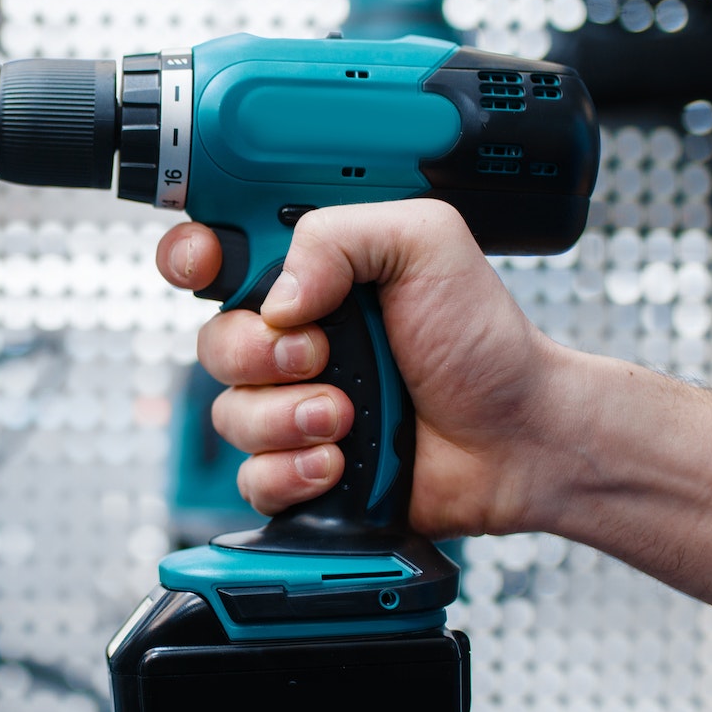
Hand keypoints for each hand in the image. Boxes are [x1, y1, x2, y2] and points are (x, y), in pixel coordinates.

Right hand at [156, 201, 574, 537]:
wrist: (519, 437)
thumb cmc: (484, 342)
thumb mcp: (426, 243)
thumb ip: (342, 236)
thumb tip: (276, 298)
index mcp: (314, 277)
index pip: (217, 254)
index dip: (192, 256)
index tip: (209, 263)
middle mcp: (294, 339)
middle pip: (214, 341)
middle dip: (257, 353)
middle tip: (320, 355)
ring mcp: (294, 405)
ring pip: (229, 413)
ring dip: (284, 418)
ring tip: (344, 417)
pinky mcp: (302, 468)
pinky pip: (251, 475)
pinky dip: (291, 472)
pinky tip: (337, 462)